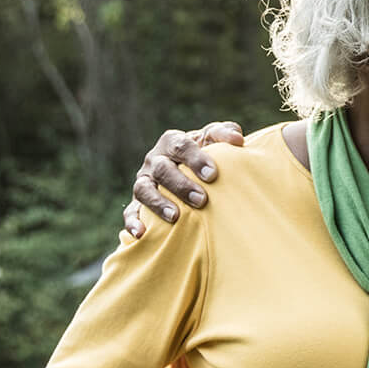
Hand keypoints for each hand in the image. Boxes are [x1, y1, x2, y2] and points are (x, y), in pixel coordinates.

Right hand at [122, 122, 246, 237]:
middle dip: (181, 185)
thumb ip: (226, 134)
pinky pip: (130, 212)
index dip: (195, 159)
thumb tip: (237, 140)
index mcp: (172, 142)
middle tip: (201, 200)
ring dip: (158, 203)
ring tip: (175, 217)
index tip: (212, 175)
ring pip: (143, 190)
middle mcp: (154, 160)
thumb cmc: (205, 155)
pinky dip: (133, 222)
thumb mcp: (214, 140)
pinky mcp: (137, 203)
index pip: (180, 145)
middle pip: (162, 169)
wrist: (188, 172)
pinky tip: (142, 233)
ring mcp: (144, 181)